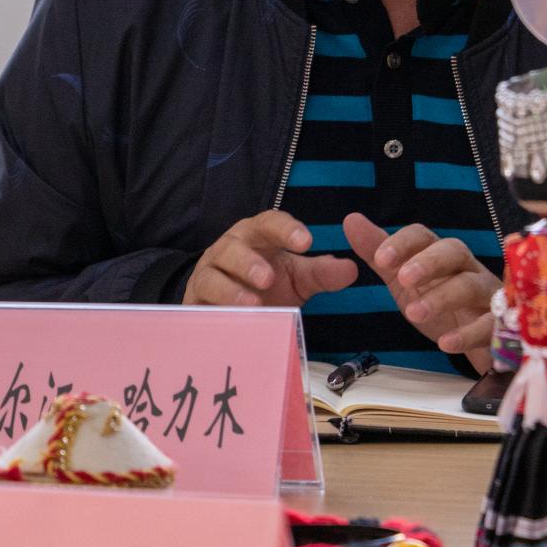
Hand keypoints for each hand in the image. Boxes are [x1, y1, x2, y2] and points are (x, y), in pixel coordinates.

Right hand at [183, 210, 357, 306]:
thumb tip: (352, 269)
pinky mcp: (194, 302)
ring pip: (212, 275)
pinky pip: (199, 305)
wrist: (226, 305)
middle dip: (250, 261)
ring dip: (230, 290)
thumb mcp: (297, 279)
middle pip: (234, 246)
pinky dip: (213, 313)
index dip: (286, 230)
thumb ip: (321, 273)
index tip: (306, 242)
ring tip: (253, 304)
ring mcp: (208, 275)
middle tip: (269, 277)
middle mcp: (229, 249)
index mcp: (257, 236)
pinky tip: (230, 324)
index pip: (270, 223)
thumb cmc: (265, 284)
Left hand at [343, 211, 498, 373]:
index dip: (403, 244)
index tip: (381, 259)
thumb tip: (351, 220)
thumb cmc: (442, 301)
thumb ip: (379, 252)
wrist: (480, 341)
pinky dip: (468, 333)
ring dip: (442, 297)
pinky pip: (489, 324)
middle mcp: (466, 267)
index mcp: (440, 254)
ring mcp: (486, 294)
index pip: (424, 235)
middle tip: (403, 279)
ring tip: (414, 314)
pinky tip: (446, 343)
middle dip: (428, 261)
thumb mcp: (405, 278)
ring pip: (470, 285)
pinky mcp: (498, 324)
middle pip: (453, 251)